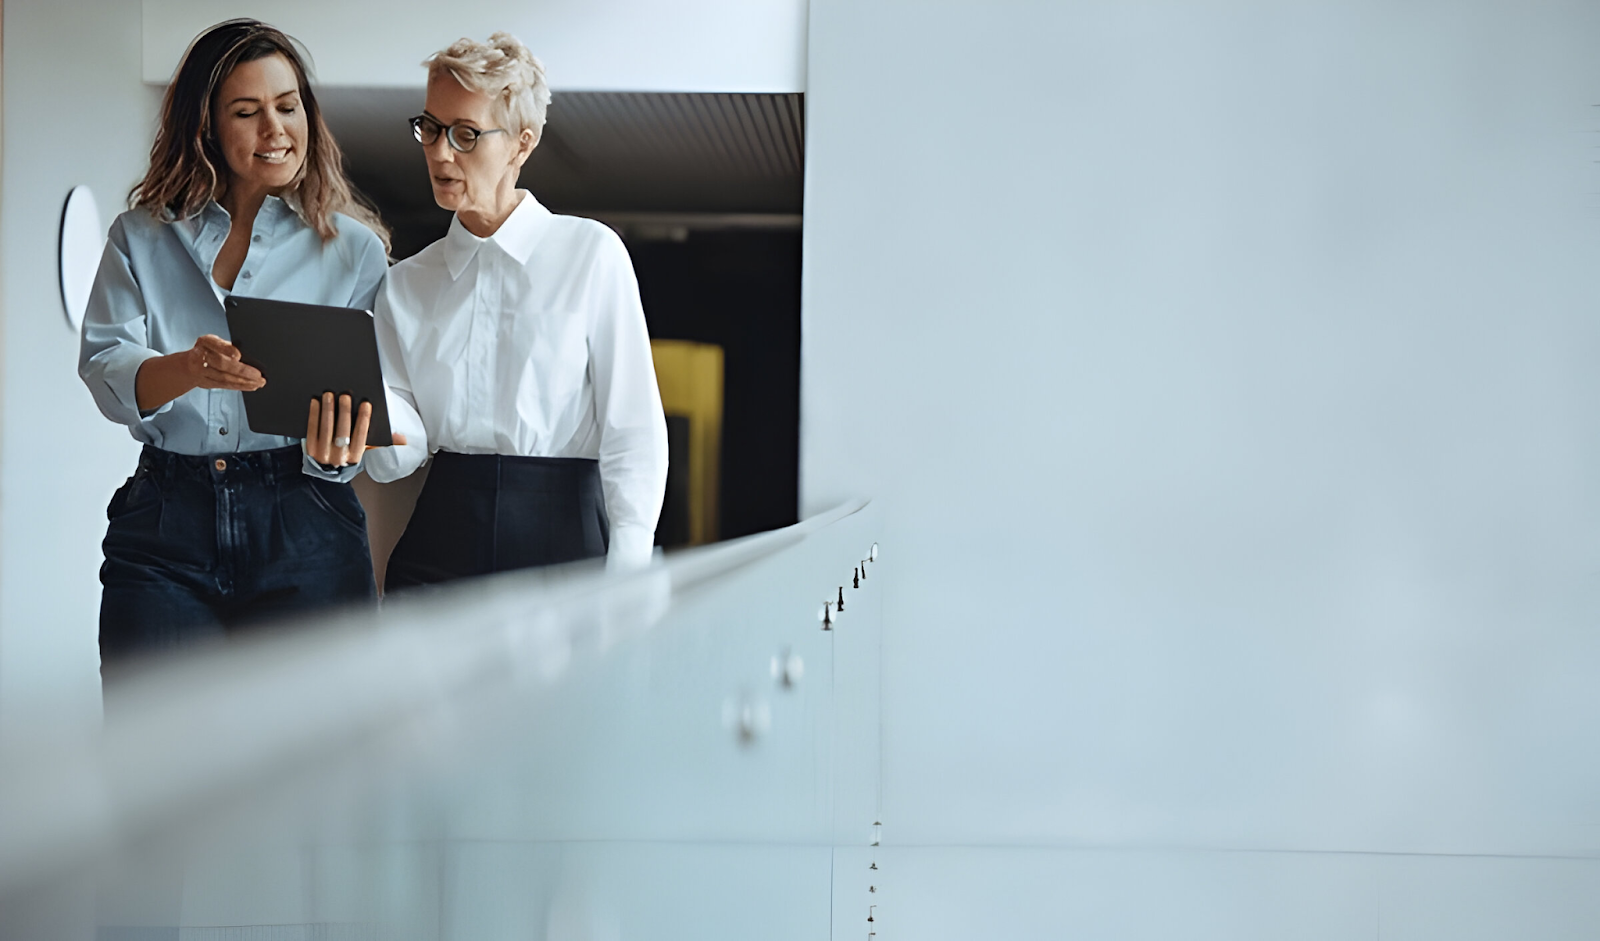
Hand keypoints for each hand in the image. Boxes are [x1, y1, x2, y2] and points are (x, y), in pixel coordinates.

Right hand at [133, 334, 263, 410]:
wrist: (188, 365)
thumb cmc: (207, 350)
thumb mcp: (214, 341)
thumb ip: (226, 346)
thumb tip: (240, 355)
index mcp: (205, 342)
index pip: (215, 344)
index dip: (226, 349)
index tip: (238, 355)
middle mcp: (200, 356)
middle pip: (222, 365)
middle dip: (242, 371)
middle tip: (258, 375)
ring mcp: (201, 372)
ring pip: (224, 378)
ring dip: (243, 382)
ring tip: (258, 383)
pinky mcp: (205, 383)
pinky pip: (224, 385)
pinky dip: (239, 387)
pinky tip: (251, 386)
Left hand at [306, 392, 406, 467]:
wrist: (325, 469)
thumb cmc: (348, 453)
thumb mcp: (365, 449)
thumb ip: (383, 442)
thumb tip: (404, 439)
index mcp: (355, 457)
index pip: (361, 437)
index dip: (363, 420)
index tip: (366, 404)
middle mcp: (338, 457)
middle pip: (342, 432)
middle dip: (344, 412)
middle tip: (345, 396)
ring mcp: (322, 454)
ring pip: (326, 429)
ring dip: (328, 410)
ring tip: (329, 395)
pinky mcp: (309, 449)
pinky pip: (312, 430)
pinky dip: (314, 415)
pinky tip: (316, 402)